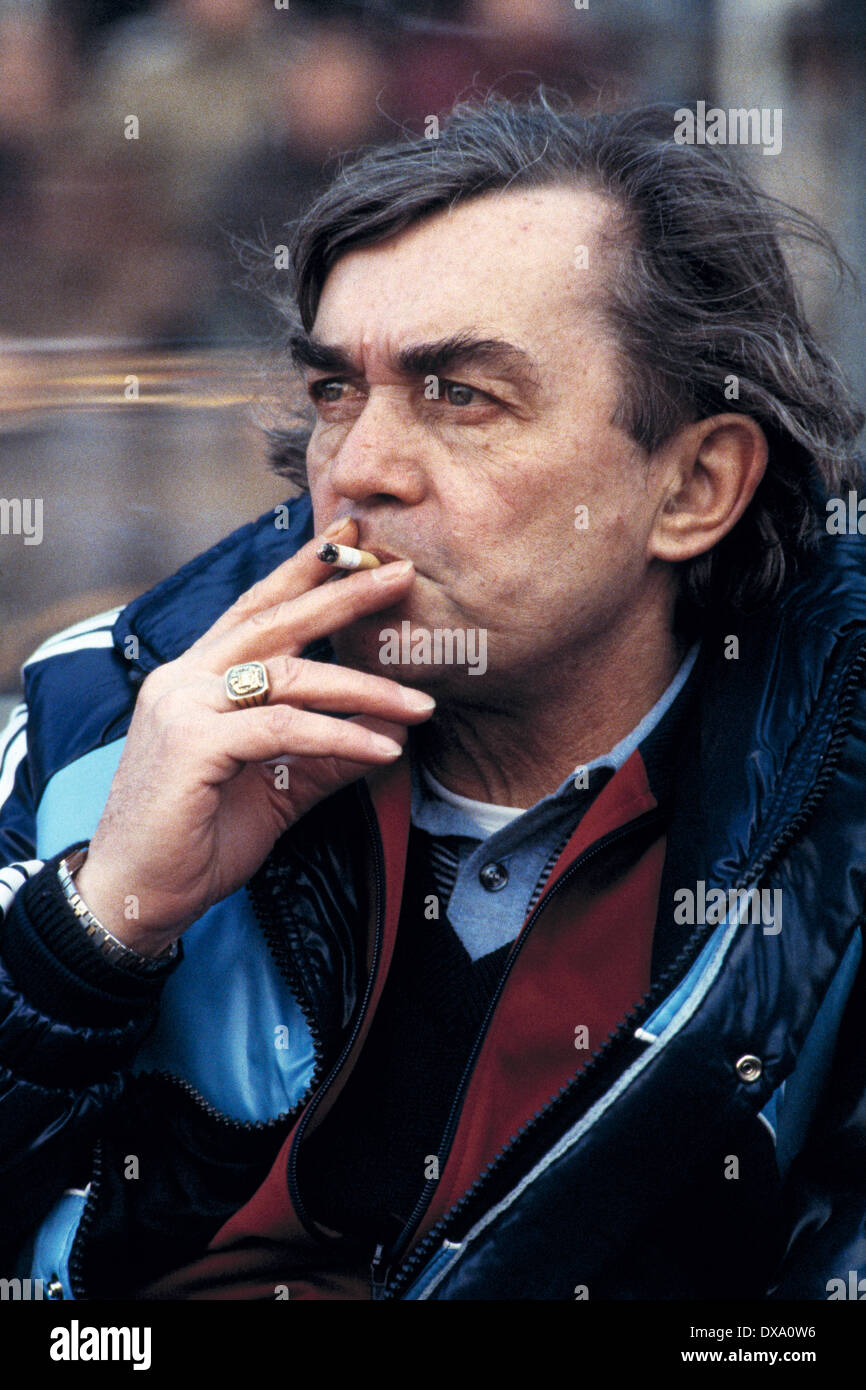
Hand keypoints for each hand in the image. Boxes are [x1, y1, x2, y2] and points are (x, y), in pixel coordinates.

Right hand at [74, 518, 432, 955]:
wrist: (138, 895)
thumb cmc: (200, 839)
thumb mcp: (278, 788)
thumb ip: (325, 753)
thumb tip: (391, 732)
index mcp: (197, 678)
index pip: (257, 611)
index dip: (303, 572)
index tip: (351, 540)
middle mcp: (184, 679)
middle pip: (275, 622)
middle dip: (341, 594)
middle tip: (400, 573)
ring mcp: (183, 707)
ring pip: (288, 675)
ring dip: (364, 688)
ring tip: (420, 703)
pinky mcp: (192, 745)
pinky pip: (283, 728)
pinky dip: (340, 736)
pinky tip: (385, 749)